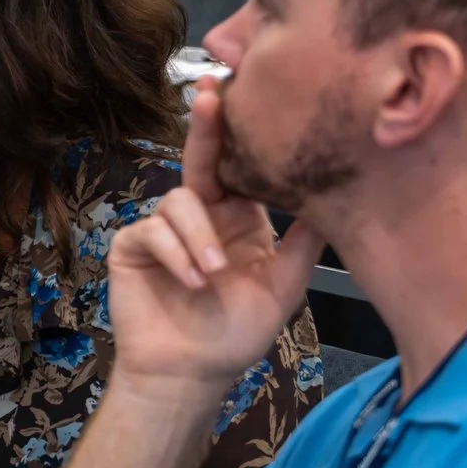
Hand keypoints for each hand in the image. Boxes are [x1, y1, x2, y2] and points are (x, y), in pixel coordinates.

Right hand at [107, 76, 321, 391]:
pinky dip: (175, 253)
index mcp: (238, 219)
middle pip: (201, 160)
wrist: (190, 374)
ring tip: (213, 275)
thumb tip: (334, 193)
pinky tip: (192, 282)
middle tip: (209, 94)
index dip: (242, 134)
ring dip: (199, 236)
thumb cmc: (235, 334)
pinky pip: (151, 231)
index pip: (240, 167)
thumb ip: (303, 240)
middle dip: (205, 127)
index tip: (249, 93)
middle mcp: (201, 216)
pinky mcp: (132, 247)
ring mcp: (162, 229)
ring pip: (179, 202)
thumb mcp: (284, 285)